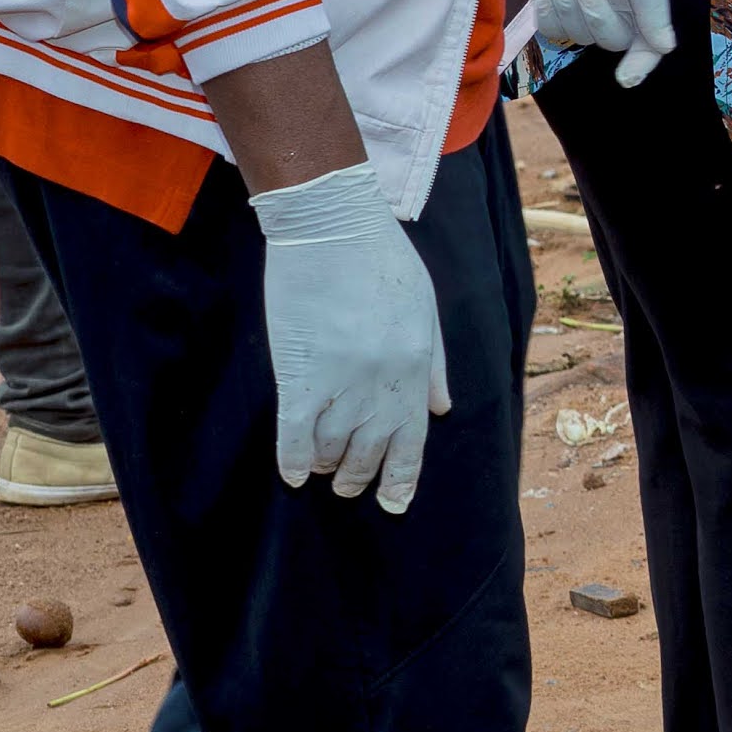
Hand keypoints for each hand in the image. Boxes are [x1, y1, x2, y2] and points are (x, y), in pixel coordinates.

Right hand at [245, 161, 448, 512]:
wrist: (332, 226)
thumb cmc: (382, 261)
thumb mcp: (425, 309)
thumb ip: (434, 363)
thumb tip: (441, 409)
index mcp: (416, 366)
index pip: (412, 439)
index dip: (401, 477)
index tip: (394, 504)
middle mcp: (382, 382)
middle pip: (369, 450)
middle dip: (358, 475)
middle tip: (347, 486)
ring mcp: (341, 380)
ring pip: (330, 447)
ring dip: (325, 466)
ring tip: (321, 471)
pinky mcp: (299, 373)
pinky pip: (295, 433)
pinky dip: (292, 459)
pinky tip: (291, 476)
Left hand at [512, 0, 675, 87]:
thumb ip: (652, 8)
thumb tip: (666, 48)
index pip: (650, 41)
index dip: (642, 63)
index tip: (626, 79)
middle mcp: (617, 2)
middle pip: (613, 41)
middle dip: (596, 19)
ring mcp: (583, 4)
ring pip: (580, 37)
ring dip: (567, 11)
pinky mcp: (554, 3)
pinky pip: (554, 31)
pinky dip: (549, 15)